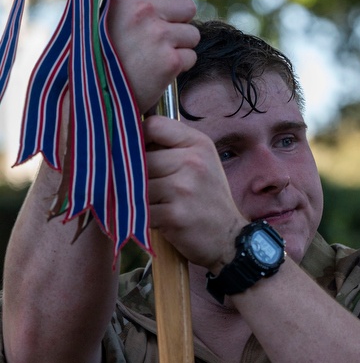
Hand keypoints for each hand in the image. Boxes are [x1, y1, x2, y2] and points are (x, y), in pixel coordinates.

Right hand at [107, 0, 199, 113]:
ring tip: (154, 57)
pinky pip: (191, 56)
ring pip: (192, 34)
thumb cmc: (98, 57)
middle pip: (188, 6)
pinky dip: (179, 66)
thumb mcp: (104, 17)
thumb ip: (132, 1)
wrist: (93, 96)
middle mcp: (144, 12)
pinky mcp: (170, 62)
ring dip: (180, 46)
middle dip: (179, 22)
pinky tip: (158, 72)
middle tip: (159, 38)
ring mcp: (159, 36)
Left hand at [143, 115, 246, 269]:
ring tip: (153, 204)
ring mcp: (184, 188)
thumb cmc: (208, 198)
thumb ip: (171, 147)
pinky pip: (140, 210)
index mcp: (198, 143)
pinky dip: (140, 216)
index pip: (154, 125)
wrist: (229, 238)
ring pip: (136, 184)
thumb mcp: (200, 162)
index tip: (138, 152)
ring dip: (136, 197)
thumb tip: (126, 137)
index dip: (138, 138)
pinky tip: (155, 218)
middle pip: (139, 156)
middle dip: (135, 174)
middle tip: (145, 187)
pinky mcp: (175, 215)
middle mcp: (193, 161)